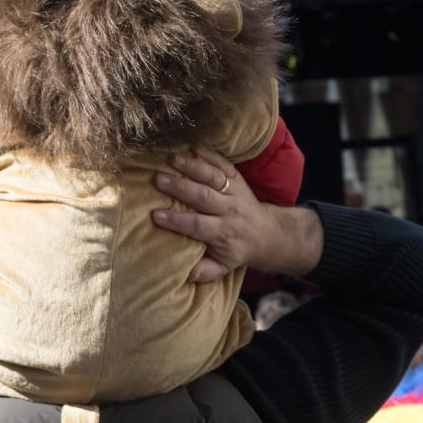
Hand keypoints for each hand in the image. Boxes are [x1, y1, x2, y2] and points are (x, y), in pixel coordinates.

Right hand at [151, 148, 321, 281]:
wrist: (267, 232)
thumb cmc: (236, 250)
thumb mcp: (224, 267)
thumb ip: (206, 271)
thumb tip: (186, 274)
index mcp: (224, 233)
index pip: (198, 226)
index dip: (177, 221)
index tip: (155, 215)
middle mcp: (230, 210)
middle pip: (203, 196)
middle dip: (180, 187)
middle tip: (157, 179)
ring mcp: (235, 192)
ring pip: (213, 177)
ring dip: (192, 166)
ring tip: (171, 159)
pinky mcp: (238, 179)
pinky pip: (224, 164)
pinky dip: (209, 154)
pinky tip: (191, 148)